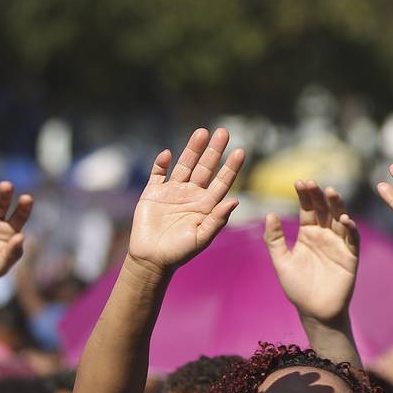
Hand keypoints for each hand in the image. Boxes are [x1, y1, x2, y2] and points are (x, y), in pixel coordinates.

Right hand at [127, 128, 244, 278]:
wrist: (151, 260)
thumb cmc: (180, 253)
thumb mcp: (202, 238)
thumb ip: (217, 220)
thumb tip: (235, 201)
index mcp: (206, 205)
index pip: (222, 181)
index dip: (231, 167)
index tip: (241, 151)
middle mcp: (191, 194)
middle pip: (205, 167)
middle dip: (214, 150)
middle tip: (224, 132)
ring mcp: (172, 192)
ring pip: (184, 165)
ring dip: (192, 149)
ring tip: (202, 132)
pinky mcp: (152, 193)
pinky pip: (157, 174)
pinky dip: (161, 163)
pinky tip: (167, 153)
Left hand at [264, 180, 359, 322]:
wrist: (314, 312)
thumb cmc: (297, 288)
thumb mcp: (281, 262)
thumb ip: (275, 239)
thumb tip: (269, 214)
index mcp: (308, 234)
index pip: (307, 209)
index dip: (304, 196)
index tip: (299, 182)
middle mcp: (325, 235)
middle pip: (324, 210)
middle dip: (318, 196)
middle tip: (312, 183)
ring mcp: (339, 244)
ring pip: (340, 219)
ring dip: (337, 206)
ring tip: (331, 192)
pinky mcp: (350, 256)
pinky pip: (352, 239)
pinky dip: (350, 229)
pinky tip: (345, 220)